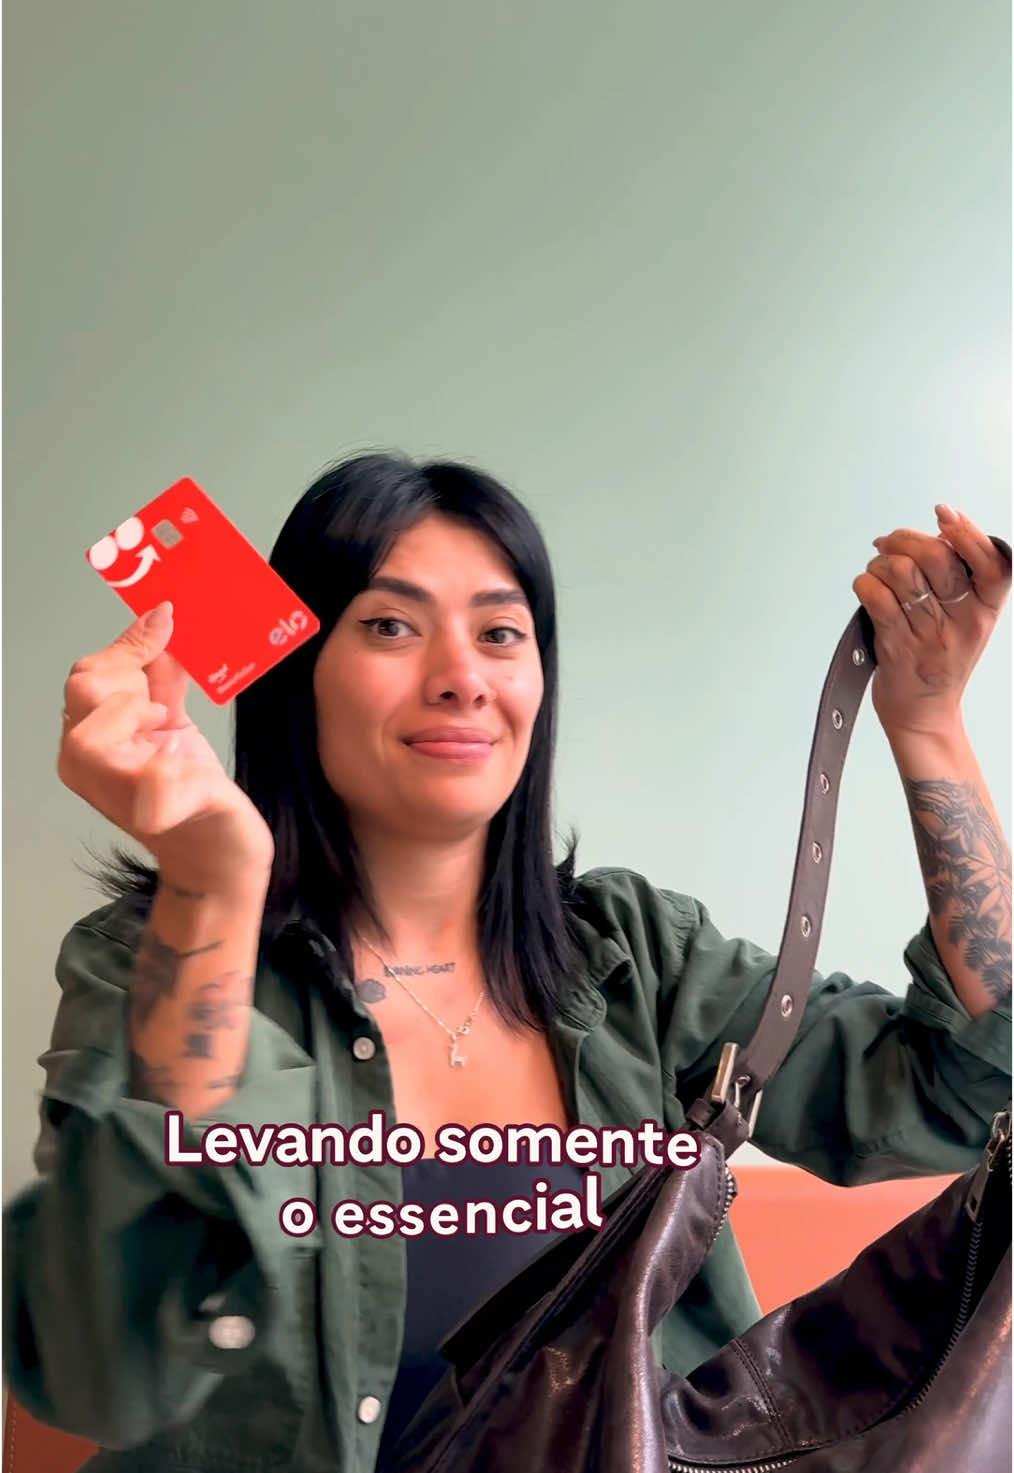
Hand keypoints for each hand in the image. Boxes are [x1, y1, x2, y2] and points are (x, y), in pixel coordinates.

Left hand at [58, 602, 274, 895]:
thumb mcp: (199, 816)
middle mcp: (96, 750)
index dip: (129, 669)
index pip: (93, 696)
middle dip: (131, 654)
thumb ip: (174, 796)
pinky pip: (144, 684)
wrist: (222, 860)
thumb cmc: (213, 842)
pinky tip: (181, 647)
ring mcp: (121, 739)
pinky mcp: (147, 733)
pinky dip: (160, 661)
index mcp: (96, 766)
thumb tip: (157, 780)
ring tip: (177, 633)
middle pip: (93, 679)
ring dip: (144, 652)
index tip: (168, 631)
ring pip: (113, 676)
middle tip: (172, 634)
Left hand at [852, 505, 1010, 737]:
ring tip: (878, 571)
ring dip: (880, 563)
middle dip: (905, 539)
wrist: (923, 712)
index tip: (943, 515)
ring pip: (900, 572)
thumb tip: (935, 531)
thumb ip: (959, 576)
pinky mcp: (896, 645)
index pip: (992, 563)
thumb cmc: (941, 658)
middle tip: (890, 543)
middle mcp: (962, 621)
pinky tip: (868, 588)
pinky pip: (876, 596)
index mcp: (985, 608)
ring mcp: (928, 634)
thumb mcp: (968, 618)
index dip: (967, 532)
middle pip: (936, 557)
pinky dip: (865, 583)